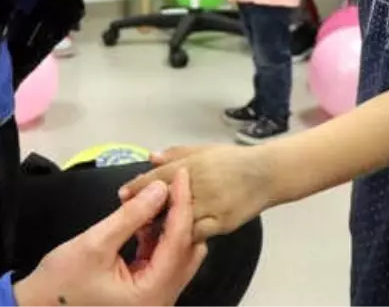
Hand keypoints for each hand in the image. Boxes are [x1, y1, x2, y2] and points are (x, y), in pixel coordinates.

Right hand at [14, 171, 206, 306]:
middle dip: (182, 215)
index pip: (179, 241)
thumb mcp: (95, 243)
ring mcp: (155, 299)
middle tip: (173, 183)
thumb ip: (132, 215)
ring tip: (157, 197)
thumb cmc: (61, 281)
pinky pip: (163, 262)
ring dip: (170, 226)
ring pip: (178, 256)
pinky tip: (145, 219)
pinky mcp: (145, 294)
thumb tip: (160, 189)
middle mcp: (161, 300)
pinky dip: (158, 239)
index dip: (182, 204)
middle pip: (188, 251)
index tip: (181, 174)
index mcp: (152, 294)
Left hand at [118, 144, 273, 242]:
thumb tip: (151, 156)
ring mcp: (210, 205)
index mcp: (192, 165)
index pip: (158, 176)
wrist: (266, 173)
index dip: (137, 186)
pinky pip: (196, 233)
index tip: (122, 194)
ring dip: (161, 225)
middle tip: (132, 216)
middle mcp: (198, 184)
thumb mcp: (203, 149)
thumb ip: (176, 153)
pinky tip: (173, 239)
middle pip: (164, 199)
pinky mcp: (221, 223)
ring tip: (147, 231)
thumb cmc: (233, 160)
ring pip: (178, 219)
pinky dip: (183, 236)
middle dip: (146, 209)